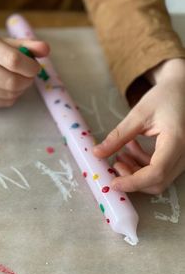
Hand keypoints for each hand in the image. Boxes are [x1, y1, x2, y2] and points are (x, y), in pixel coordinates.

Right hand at [0, 32, 48, 106]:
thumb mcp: (6, 42)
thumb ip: (28, 45)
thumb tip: (46, 49)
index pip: (13, 60)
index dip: (30, 67)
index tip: (35, 67)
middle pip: (12, 82)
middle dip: (28, 80)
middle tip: (29, 75)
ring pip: (10, 94)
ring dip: (22, 89)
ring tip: (18, 79)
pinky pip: (5, 102)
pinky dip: (14, 96)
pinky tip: (9, 87)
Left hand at [94, 59, 184, 193]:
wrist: (181, 90)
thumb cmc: (163, 97)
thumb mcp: (138, 115)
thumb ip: (118, 136)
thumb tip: (97, 153)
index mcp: (176, 141)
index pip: (156, 172)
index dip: (133, 182)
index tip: (113, 183)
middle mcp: (184, 153)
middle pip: (158, 181)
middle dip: (133, 179)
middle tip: (115, 164)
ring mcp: (183, 157)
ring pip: (159, 178)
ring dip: (136, 171)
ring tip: (120, 153)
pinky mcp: (178, 156)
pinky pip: (160, 169)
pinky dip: (143, 164)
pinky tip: (132, 148)